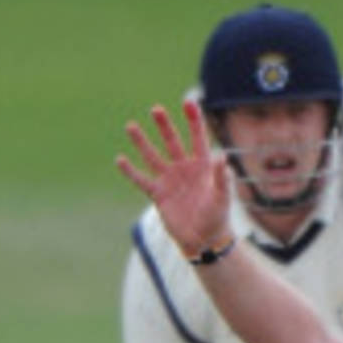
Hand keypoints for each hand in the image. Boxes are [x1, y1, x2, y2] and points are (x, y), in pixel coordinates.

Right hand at [117, 99, 232, 260]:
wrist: (204, 240)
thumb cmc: (217, 218)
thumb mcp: (222, 197)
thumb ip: (222, 177)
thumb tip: (222, 156)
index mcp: (202, 165)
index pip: (198, 137)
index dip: (194, 120)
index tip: (188, 102)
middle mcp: (184, 168)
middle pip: (172, 141)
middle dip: (164, 126)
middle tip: (156, 109)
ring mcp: (170, 180)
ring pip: (153, 156)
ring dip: (142, 142)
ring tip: (131, 126)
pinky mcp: (158, 194)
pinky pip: (141, 180)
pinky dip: (131, 171)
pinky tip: (120, 159)